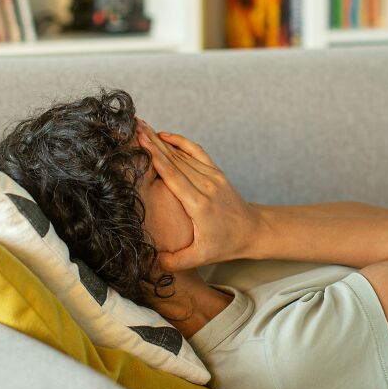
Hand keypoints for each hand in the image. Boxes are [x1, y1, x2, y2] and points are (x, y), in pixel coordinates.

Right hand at [135, 119, 261, 271]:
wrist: (254, 231)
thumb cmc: (226, 245)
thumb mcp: (201, 258)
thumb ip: (176, 262)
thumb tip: (154, 262)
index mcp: (199, 204)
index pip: (173, 175)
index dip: (155, 157)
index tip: (141, 141)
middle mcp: (206, 185)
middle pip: (174, 159)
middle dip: (153, 142)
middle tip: (134, 126)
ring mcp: (212, 176)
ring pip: (183, 154)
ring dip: (162, 140)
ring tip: (142, 128)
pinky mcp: (216, 172)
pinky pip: (196, 152)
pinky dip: (180, 141)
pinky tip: (165, 135)